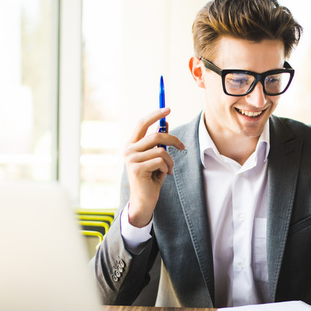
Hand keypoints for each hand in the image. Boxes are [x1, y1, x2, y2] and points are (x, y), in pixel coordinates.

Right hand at [123, 107, 184, 227]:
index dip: (155, 115)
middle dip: (173, 140)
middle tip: (182, 146)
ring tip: (168, 170)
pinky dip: (166, 168)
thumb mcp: (156, 158)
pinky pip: (160, 161)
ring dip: (170, 161)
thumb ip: (158, 143)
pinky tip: (163, 176)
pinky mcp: (136, 168)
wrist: (143, 200)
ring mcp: (131, 159)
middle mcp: (128, 149)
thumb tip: (166, 124)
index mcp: (132, 144)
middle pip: (156, 135)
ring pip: (161, 150)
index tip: (168, 109)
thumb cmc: (150, 179)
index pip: (142, 123)